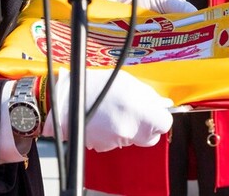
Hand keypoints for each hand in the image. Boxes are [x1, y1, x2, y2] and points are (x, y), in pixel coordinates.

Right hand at [43, 68, 172, 150]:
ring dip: (128, 129)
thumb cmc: (96, 84)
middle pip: (150, 137)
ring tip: (114, 111)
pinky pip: (115, 143)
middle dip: (145, 127)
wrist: (64, 97)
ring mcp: (114, 141)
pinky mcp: (102, 147)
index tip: (155, 113)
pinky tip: (105, 119)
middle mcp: (127, 129)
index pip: (164, 124)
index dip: (160, 118)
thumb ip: (148, 95)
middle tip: (134, 112)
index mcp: (138, 109)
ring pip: (132, 141)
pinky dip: (113, 134)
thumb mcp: (127, 82)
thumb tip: (163, 104)